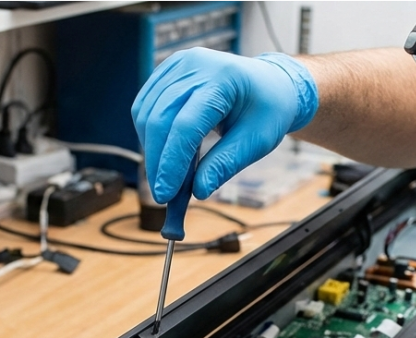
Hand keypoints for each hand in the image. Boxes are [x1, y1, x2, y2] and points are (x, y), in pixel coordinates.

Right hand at [131, 48, 318, 203]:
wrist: (271, 83)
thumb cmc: (268, 111)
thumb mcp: (256, 141)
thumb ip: (225, 164)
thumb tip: (198, 191)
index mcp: (223, 79)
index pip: (186, 125)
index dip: (172, 162)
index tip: (165, 194)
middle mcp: (195, 65)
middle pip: (160, 118)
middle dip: (156, 161)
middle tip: (162, 195)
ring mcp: (178, 64)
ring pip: (146, 113)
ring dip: (151, 150)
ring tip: (167, 176)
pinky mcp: (167, 71)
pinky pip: (145, 106)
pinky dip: (149, 135)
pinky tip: (163, 154)